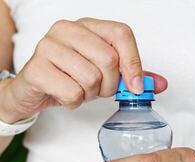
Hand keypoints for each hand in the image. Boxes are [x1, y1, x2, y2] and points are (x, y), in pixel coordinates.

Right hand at [0, 18, 167, 122]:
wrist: (33, 90)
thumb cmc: (71, 77)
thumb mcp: (104, 74)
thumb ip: (132, 76)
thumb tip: (160, 84)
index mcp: (88, 26)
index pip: (121, 34)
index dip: (133, 62)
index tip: (135, 86)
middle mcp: (67, 29)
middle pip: (109, 59)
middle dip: (109, 84)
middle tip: (98, 89)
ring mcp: (48, 46)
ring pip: (91, 77)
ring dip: (90, 94)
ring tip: (79, 90)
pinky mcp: (36, 68)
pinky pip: (72, 92)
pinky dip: (74, 102)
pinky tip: (65, 96)